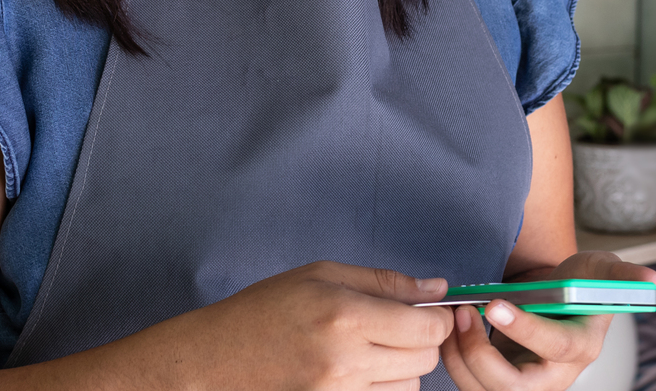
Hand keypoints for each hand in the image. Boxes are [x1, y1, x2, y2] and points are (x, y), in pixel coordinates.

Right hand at [156, 261, 455, 390]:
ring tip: (371, 348)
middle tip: (397, 326)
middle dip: (422, 341)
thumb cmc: (266, 309)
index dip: (438, 318)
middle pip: (424, 360)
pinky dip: (383, 386)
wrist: (217, 357)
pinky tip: (360, 369)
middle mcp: (346, 361)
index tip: (429, 312)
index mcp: (346, 317)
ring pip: (410, 387)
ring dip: (403, 368)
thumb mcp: (323, 276)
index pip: (427, 329)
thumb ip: (385, 283)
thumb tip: (438, 289)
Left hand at [439, 251, 655, 390]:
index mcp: (582, 347)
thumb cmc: (583, 284)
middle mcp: (555, 375)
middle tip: (462, 313)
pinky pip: (473, 384)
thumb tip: (652, 281)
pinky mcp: (502, 383)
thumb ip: (624, 274)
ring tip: (452, 316)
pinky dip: (454, 360)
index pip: (556, 347)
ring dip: (460, 358)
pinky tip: (449, 329)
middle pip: (514, 387)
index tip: (495, 304)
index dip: (526, 329)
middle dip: (481, 356)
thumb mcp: (603, 270)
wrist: (560, 300)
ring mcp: (527, 383)